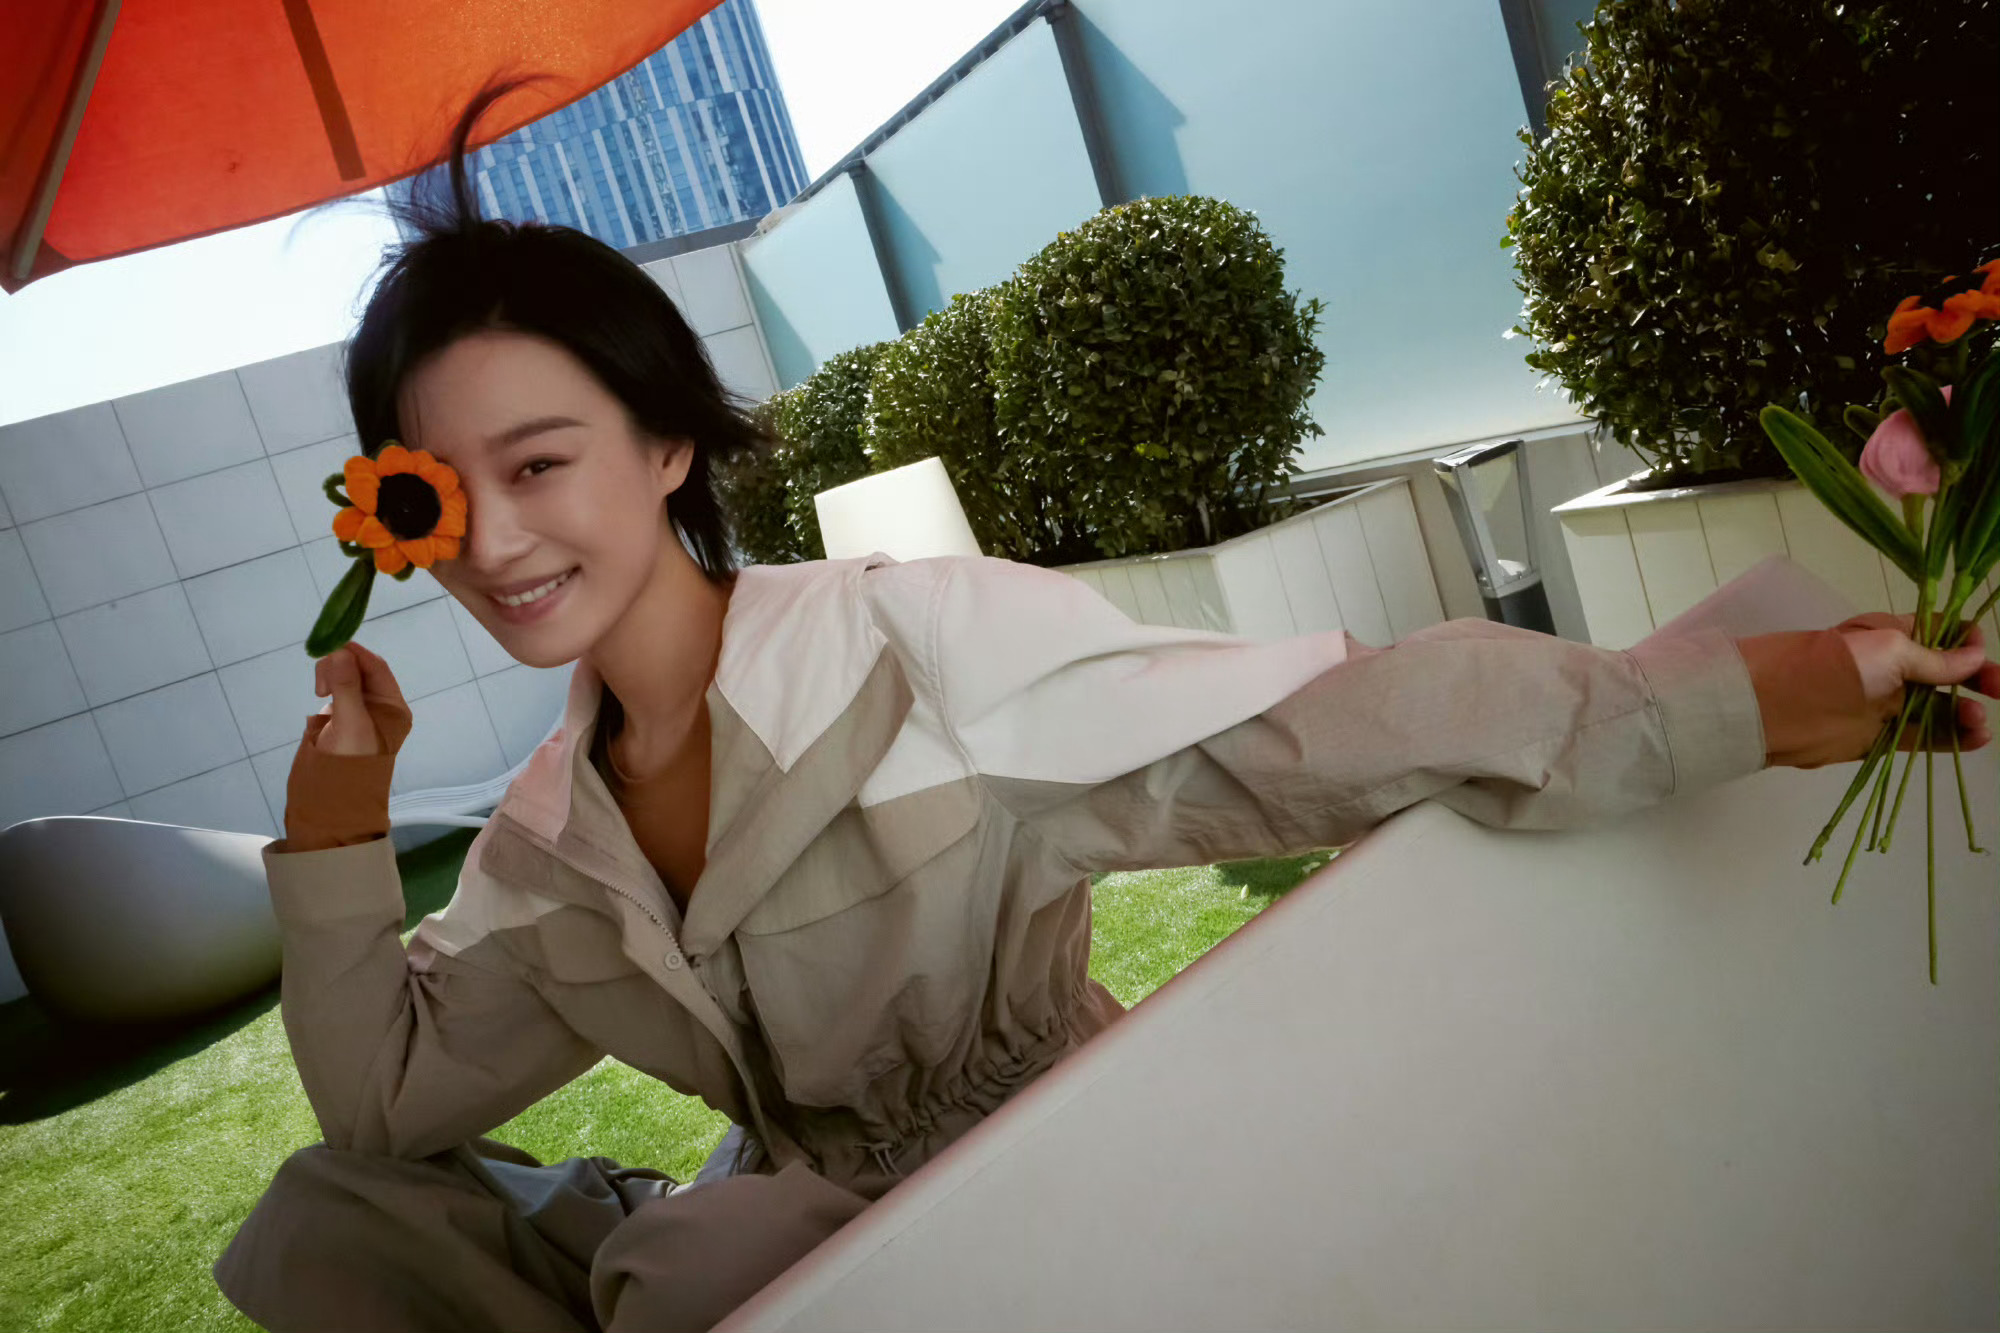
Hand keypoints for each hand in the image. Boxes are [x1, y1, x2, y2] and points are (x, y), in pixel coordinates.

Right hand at [309, 642, 411, 756]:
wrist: (331, 795)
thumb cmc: (349, 762)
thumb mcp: (351, 723)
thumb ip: (346, 687)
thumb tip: (340, 651)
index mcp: (392, 707)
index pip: (377, 669)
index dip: (356, 653)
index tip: (333, 644)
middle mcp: (379, 705)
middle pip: (360, 668)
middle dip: (339, 665)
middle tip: (321, 681)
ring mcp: (359, 708)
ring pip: (345, 674)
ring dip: (330, 674)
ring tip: (320, 692)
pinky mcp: (341, 713)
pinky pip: (335, 686)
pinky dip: (326, 683)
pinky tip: (320, 694)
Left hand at [1739, 614, 1997, 768]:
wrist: (1773, 708)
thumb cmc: (1831, 667)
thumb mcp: (1889, 650)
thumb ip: (1933, 658)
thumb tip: (1975, 654)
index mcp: (1891, 635)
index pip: (1941, 633)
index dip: (1967, 641)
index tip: (1982, 651)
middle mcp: (1892, 668)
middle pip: (1948, 673)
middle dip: (1978, 679)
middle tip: (1999, 689)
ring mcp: (1887, 704)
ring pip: (1940, 708)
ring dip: (1967, 713)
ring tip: (1981, 722)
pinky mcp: (1880, 737)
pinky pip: (1925, 736)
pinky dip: (1952, 737)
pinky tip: (1976, 737)